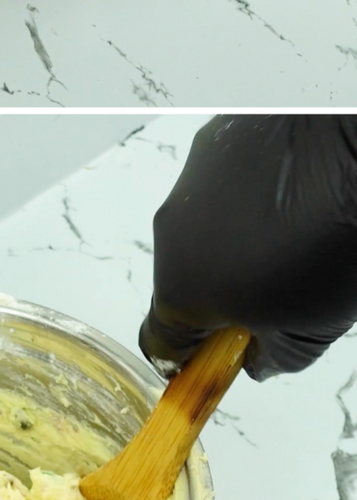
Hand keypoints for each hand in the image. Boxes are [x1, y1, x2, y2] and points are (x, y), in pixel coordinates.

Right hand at [141, 114, 356, 378]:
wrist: (354, 146)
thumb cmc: (336, 243)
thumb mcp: (313, 330)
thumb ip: (271, 358)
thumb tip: (254, 357)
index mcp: (183, 291)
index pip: (161, 343)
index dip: (191, 356)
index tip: (221, 355)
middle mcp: (170, 234)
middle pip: (182, 280)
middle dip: (221, 292)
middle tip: (278, 289)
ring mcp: (190, 181)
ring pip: (202, 228)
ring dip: (236, 239)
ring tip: (294, 231)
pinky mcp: (215, 140)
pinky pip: (223, 182)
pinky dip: (250, 193)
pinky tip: (293, 191)